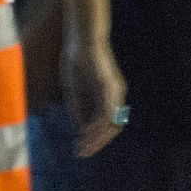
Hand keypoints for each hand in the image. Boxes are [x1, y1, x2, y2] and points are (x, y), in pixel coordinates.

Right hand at [60, 34, 127, 156]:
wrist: (81, 38)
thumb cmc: (77, 60)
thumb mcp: (75, 90)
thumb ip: (79, 109)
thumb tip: (81, 130)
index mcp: (107, 95)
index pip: (107, 122)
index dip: (96, 137)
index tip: (81, 147)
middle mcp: (115, 94)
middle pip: (113, 126)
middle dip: (98, 142)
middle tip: (83, 152)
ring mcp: (114, 90)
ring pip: (112, 122)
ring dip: (98, 137)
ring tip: (84, 146)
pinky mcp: (109, 86)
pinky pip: (106, 111)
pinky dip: (97, 125)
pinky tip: (86, 132)